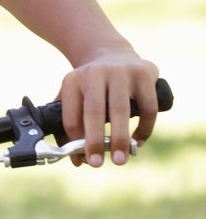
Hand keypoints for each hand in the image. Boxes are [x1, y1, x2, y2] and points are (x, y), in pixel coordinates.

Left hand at [58, 49, 160, 166]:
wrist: (114, 54)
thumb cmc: (92, 86)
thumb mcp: (74, 97)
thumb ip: (70, 126)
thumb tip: (75, 160)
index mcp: (72, 81)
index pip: (71, 115)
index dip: (76, 140)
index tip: (82, 159)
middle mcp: (95, 73)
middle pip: (94, 112)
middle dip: (95, 140)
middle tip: (97, 164)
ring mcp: (121, 72)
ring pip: (121, 110)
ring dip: (120, 138)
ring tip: (120, 160)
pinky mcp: (144, 74)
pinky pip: (147, 107)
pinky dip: (144, 128)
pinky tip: (138, 141)